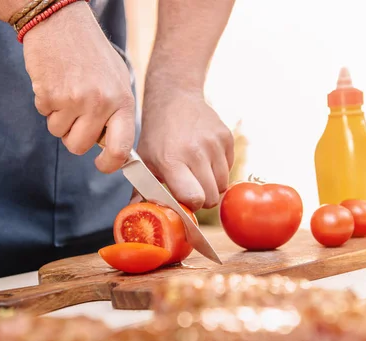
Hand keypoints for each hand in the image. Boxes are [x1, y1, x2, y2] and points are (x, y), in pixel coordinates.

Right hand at [22, 2, 135, 172]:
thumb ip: (116, 113)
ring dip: (58, 117)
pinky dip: (46, 103)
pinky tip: (55, 82)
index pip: (121, 149)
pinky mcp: (49, 94)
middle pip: (79, 146)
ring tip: (66, 91)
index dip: (109, 165)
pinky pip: (44, 114)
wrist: (62, 22)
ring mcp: (74, 100)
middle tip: (75, 116)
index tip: (101, 165)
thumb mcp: (117, 81)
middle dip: (73, 137)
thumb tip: (113, 147)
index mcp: (122, 101)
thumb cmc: (91, 52)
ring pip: (58, 133)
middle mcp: (101, 103)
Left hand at [137, 87, 233, 210]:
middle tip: (189, 188)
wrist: (175, 98)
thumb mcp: (144, 161)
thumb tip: (137, 217)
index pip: (194, 199)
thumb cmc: (157, 135)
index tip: (182, 201)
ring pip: (222, 186)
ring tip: (196, 172)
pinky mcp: (227, 137)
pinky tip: (204, 158)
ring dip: (210, 185)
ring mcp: (214, 144)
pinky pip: (228, 169)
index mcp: (172, 160)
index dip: (190, 206)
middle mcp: (196, 152)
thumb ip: (141, 192)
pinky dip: (218, 170)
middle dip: (201, 199)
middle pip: (211, 198)